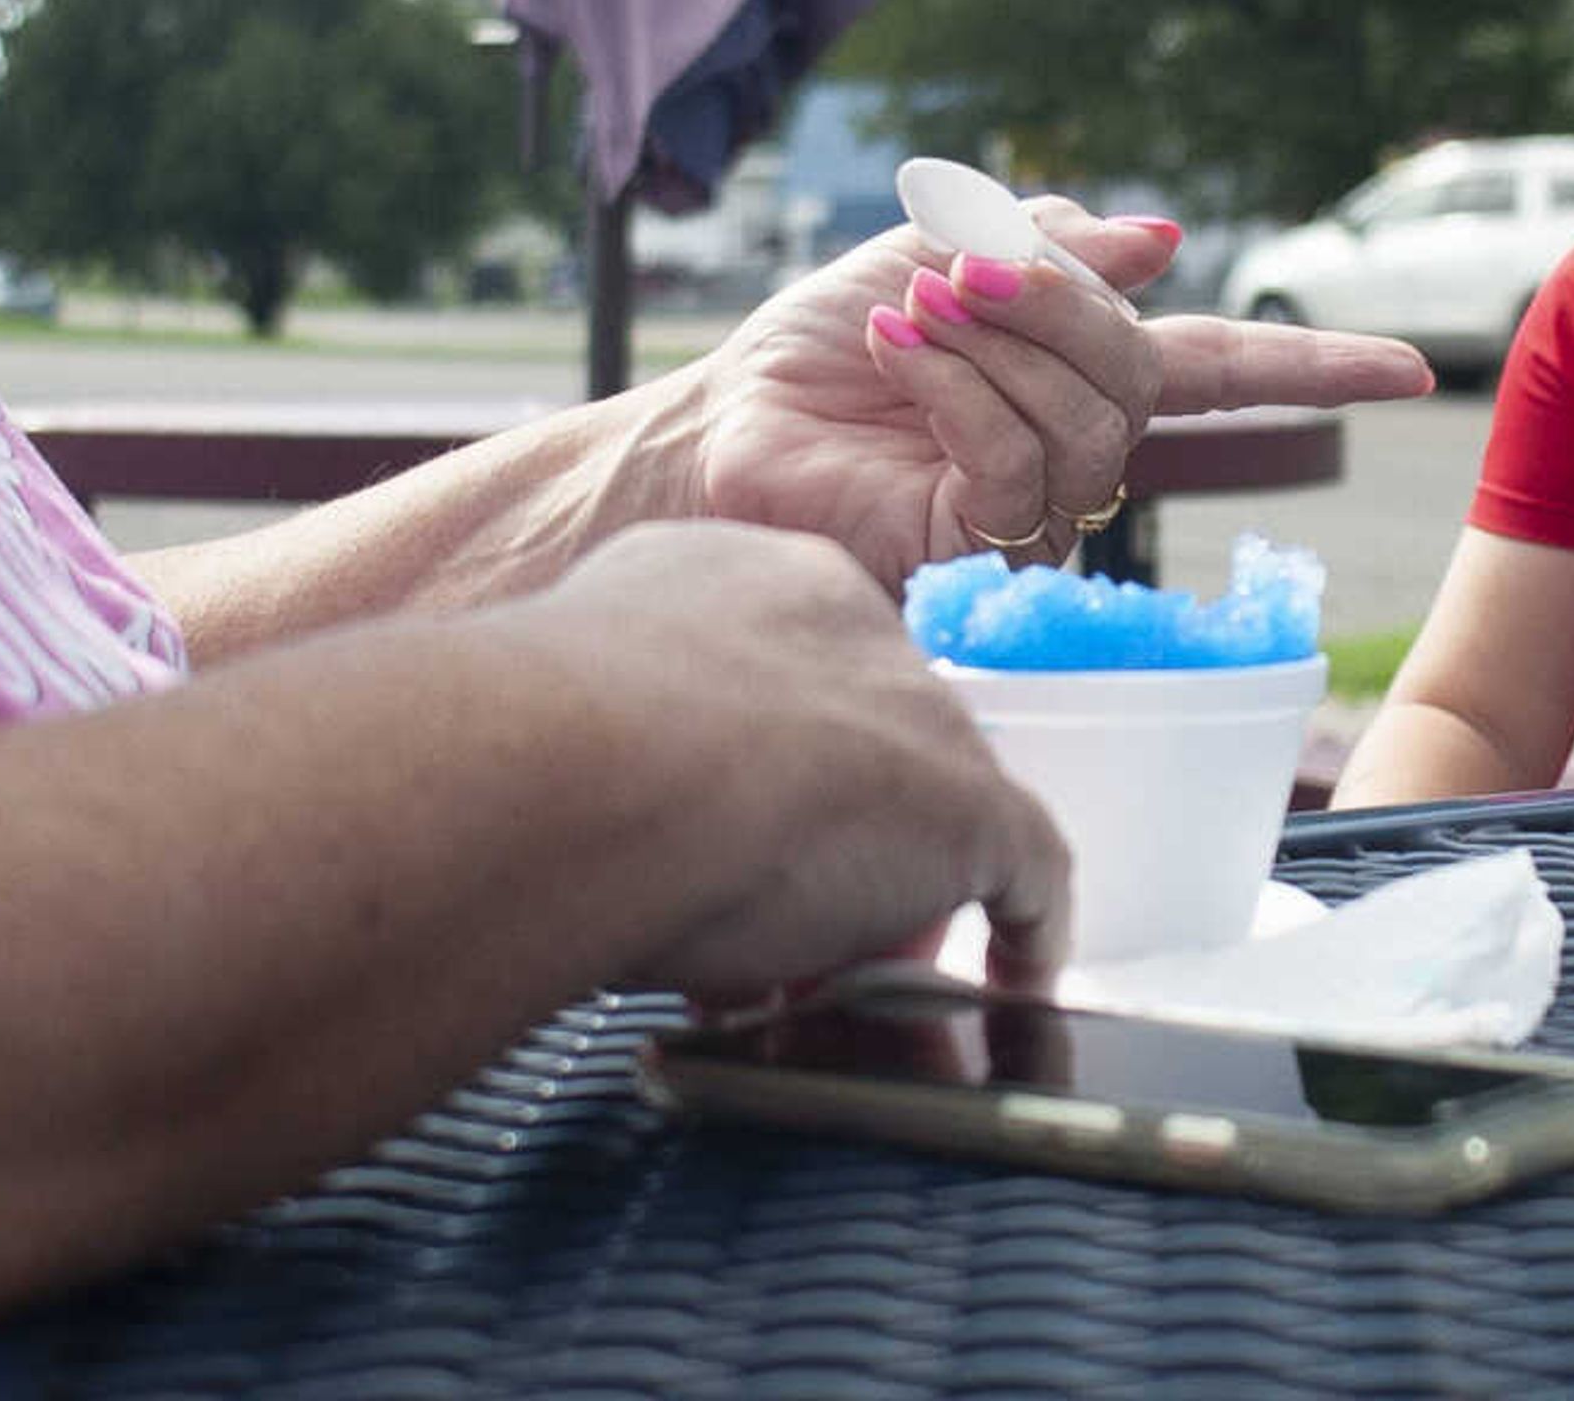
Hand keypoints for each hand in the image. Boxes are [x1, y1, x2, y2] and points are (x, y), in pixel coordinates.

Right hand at [543, 521, 1071, 992]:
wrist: (594, 768)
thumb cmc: (543, 743)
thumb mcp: (568, 696)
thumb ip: (611, 719)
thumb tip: (601, 776)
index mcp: (754, 581)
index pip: (790, 682)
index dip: (766, 779)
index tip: (728, 845)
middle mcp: (855, 630)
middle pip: (867, 749)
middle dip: (827, 845)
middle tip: (775, 931)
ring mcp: (922, 718)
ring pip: (931, 817)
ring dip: (892, 903)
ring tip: (835, 992)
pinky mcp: (974, 811)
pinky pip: (1030, 872)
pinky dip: (1023, 932)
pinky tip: (1012, 985)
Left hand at [688, 202, 1432, 588]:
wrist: (720, 424)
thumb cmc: (824, 352)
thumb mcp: (939, 256)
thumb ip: (1048, 246)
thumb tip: (1163, 240)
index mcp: (1085, 379)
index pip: (1227, 375)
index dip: (1317, 372)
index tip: (1410, 370)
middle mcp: (1080, 454)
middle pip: (1142, 371)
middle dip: (1054, 301)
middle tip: (959, 269)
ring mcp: (1036, 514)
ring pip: (1084, 418)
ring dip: (991, 339)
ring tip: (907, 317)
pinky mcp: (979, 554)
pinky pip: (1014, 463)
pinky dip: (953, 389)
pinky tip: (890, 357)